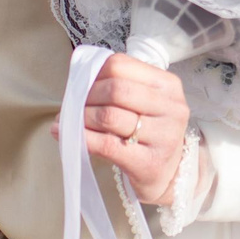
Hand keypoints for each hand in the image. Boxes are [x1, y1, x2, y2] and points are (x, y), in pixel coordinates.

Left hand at [69, 53, 190, 205]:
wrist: (169, 172)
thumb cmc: (150, 131)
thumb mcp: (145, 102)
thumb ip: (119, 84)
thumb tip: (77, 77)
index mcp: (168, 84)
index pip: (121, 66)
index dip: (94, 74)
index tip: (82, 85)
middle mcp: (172, 108)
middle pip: (116, 89)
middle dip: (87, 96)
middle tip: (72, 105)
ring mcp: (164, 136)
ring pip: (109, 116)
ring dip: (81, 117)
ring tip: (69, 121)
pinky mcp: (149, 162)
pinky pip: (106, 144)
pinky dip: (82, 138)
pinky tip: (68, 135)